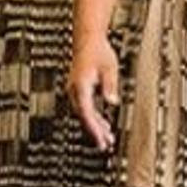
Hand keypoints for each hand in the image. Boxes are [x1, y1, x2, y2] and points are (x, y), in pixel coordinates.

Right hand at [68, 30, 120, 150]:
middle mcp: (74, 91)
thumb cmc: (99, 52)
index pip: (86, 112)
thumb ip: (110, 85)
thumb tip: (112, 102)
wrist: (88, 41)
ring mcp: (75, 91)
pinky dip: (95, 118)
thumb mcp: (109, 68)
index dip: (93, 128)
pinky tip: (104, 126)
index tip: (100, 140)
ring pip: (85, 114)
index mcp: (80, 86)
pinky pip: (86, 109)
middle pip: (84, 117)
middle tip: (105, 145)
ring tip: (107, 140)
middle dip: (94, 132)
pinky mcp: (79, 91)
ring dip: (95, 127)